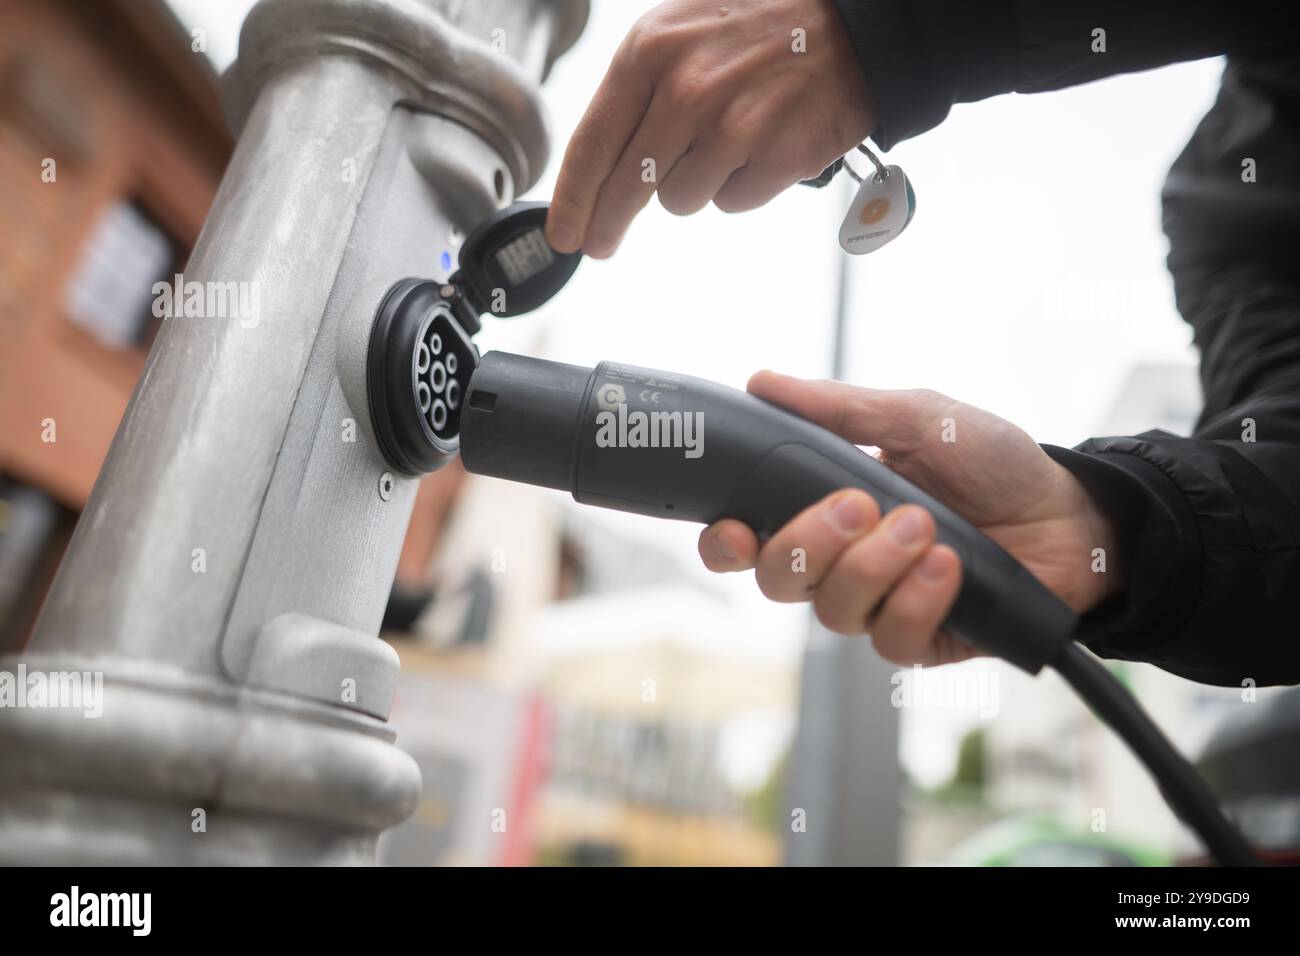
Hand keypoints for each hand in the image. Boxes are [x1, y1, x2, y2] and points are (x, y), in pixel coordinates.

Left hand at [546, 0, 875, 257]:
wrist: (850, 24)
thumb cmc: (756, 27)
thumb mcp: (678, 32)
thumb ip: (636, 91)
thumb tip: (596, 166)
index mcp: (650, 52)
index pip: (592, 143)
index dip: (571, 200)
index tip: (562, 234)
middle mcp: (686, 91)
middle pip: (627, 188)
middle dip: (607, 224)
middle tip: (600, 245)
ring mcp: (733, 127)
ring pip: (680, 199)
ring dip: (695, 183)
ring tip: (725, 140)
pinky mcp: (775, 158)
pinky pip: (732, 201)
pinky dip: (741, 184)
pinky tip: (759, 145)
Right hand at [698, 372, 1124, 665]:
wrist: (1069, 513)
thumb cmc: (991, 462)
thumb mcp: (917, 417)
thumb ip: (839, 408)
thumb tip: (765, 381)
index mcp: (823, 508)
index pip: (749, 539)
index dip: (726, 543)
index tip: (738, 528)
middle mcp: (841, 562)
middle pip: (778, 580)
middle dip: (810, 542)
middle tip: (860, 505)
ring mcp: (878, 604)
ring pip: (832, 611)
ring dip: (876, 565)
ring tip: (927, 527)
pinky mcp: (919, 638)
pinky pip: (890, 639)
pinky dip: (917, 600)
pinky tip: (948, 567)